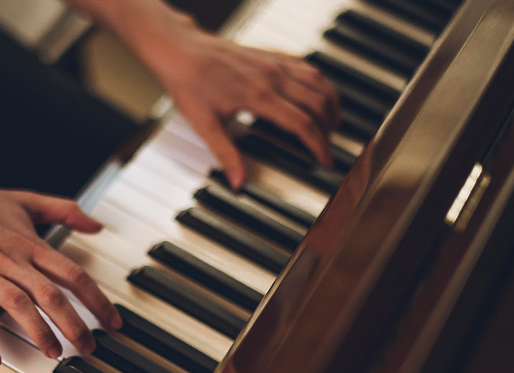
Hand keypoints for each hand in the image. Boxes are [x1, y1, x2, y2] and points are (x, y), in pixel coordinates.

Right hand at [0, 171, 122, 367]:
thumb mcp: (25, 200)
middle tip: (89, 347)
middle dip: (74, 324)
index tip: (113, 322)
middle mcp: (10, 260)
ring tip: (52, 353)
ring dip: (37, 331)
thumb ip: (64, 210)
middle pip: (50, 294)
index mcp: (29, 243)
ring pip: (17, 305)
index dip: (97, 300)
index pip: (72, 274)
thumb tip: (97, 224)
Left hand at [122, 10, 340, 187]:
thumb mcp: (204, 124)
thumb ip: (226, 154)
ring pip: (317, 82)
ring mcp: (273, 62)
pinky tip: (318, 92)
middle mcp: (272, 76)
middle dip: (328, 128)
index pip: (302, 124)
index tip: (325, 160)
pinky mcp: (269, 54)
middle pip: (317, 104)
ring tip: (333, 123)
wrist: (180, 49)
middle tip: (327, 147)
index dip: (318, 145)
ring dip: (330, 103)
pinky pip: (305, 66)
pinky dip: (319, 82)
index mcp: (259, 95)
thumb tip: (238, 182)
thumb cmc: (189, 82)